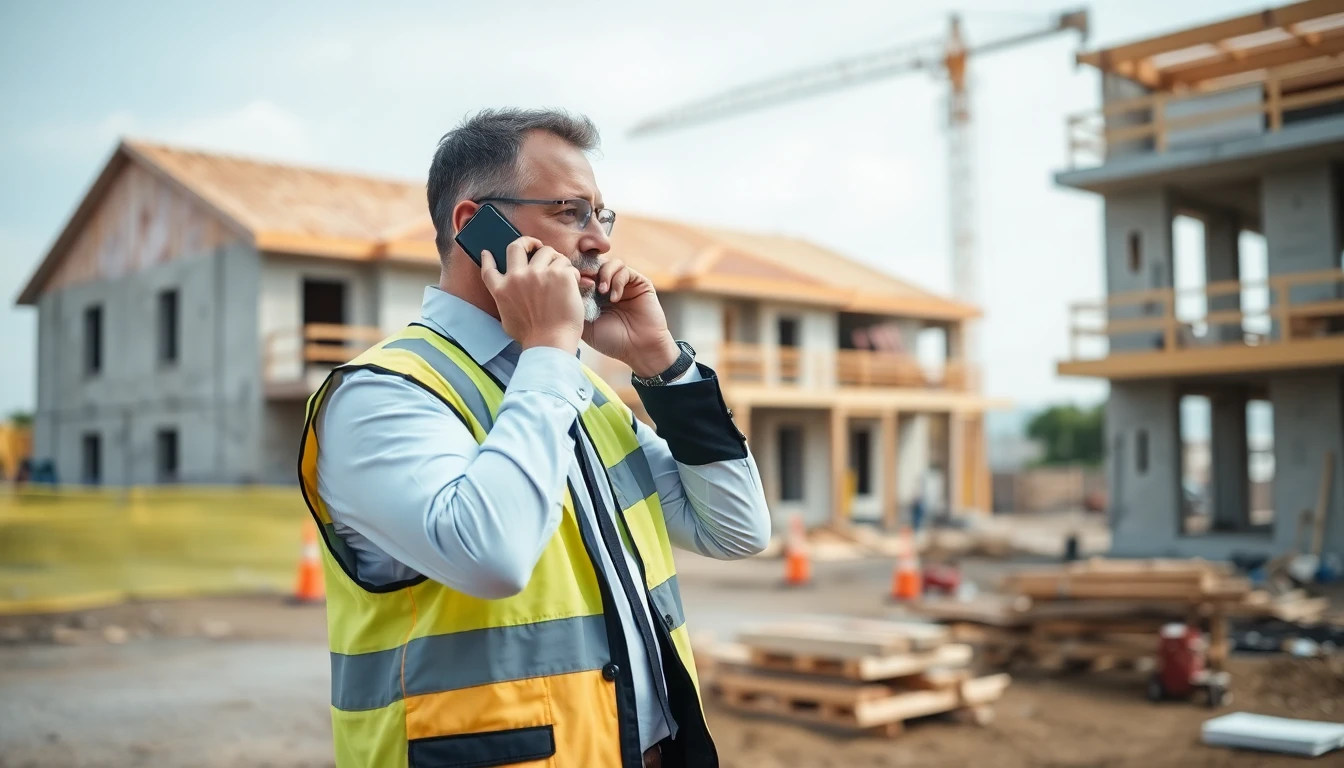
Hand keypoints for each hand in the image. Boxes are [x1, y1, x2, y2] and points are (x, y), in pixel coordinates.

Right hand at [481, 237, 583, 353]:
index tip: (487, 252)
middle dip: (527, 242)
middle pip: (516, 246)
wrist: (550, 343)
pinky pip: (566, 264)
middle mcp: (517, 277)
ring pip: (547, 251)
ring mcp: (537, 273)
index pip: (488, 269)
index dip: (487, 258)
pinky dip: (571, 273)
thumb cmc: (531, 337)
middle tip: (537, 246)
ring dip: (555, 259)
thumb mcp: (508, 319)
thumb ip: (506, 301)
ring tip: (562, 272)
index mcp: (502, 289)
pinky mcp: (558, 274)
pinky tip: (573, 284)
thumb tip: (507, 295)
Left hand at [581, 259, 679, 377]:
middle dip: (588, 270)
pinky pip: (624, 270)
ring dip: (603, 274)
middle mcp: (609, 287)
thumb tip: (565, 285)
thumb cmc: (612, 341)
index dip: (576, 274)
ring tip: (602, 292)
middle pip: (595, 264)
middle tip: (585, 281)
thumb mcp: (586, 324)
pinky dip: (617, 281)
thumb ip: (576, 305)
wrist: (639, 350)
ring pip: (610, 263)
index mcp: (594, 295)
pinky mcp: (639, 283)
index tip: (570, 283)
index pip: (582, 275)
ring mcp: (624, 284)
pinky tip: (615, 298)